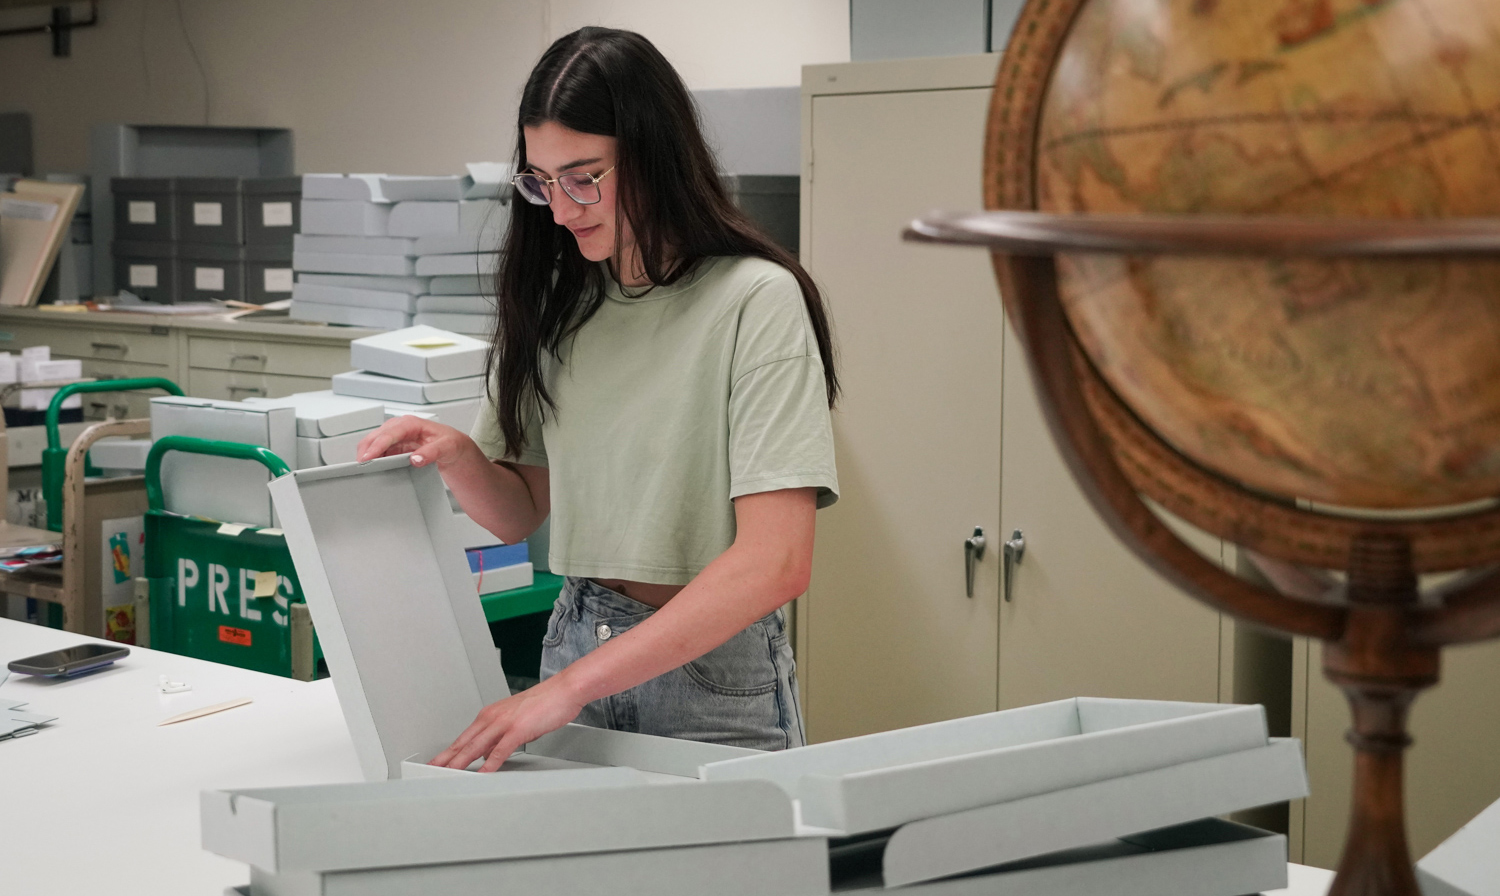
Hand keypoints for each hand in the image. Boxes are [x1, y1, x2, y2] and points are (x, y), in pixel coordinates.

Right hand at [355, 415, 475, 469]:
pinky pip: (378, 451)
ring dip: (367, 455)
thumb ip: (431, 453)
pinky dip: (372, 459)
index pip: (389, 433)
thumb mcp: (446, 447)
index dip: (376, 445)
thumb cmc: (449, 443)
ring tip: (364, 469)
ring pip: (373, 443)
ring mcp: (395, 436)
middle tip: (361, 467)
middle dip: (365, 450)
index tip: (368, 458)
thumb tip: (415, 459)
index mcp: (412, 424)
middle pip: (375, 436)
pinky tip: (372, 468)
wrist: (453, 447)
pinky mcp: (393, 446)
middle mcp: (400, 427)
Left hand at [429, 676, 585, 771]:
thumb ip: (500, 738)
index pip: (463, 737)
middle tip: (430, 771)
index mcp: (491, 714)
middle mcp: (493, 717)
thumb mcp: (516, 721)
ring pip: (476, 747)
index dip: (448, 753)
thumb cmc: (545, 703)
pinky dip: (489, 765)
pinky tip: (483, 774)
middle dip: (445, 759)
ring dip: (460, 763)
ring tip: (448, 776)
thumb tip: (489, 754)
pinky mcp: (518, 729)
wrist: (564, 690)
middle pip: (464, 743)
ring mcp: (504, 723)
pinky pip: (500, 751)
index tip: (437, 763)